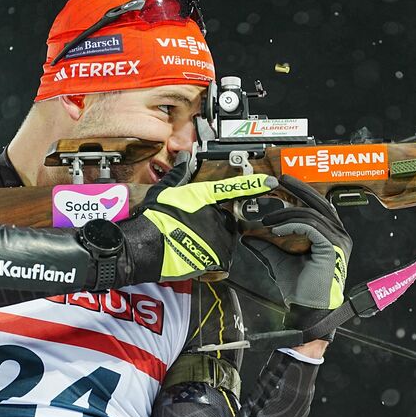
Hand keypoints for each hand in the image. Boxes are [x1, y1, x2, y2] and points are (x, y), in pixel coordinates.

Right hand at [124, 165, 277, 281]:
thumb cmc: (154, 219)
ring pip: (225, 239)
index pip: (234, 189)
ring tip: (192, 242)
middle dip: (216, 224)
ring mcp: (218, 238)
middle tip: (196, 228)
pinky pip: (222, 258)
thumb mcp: (164, 191)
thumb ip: (178, 174)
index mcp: (205, 197)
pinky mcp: (217, 258)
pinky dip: (213, 259)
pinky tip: (196, 255)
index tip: (270, 183)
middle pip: (227, 219)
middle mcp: (215, 216)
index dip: (253, 185)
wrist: (146, 246)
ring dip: (215, 242)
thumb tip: (183, 157)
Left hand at [242, 175, 351, 340]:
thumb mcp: (280, 261)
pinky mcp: (331, 247)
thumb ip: (269, 246)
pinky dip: (291, 225)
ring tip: (268, 221)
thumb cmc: (300, 289)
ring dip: (286, 214)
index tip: (283, 183)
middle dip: (298, 189)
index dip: (301, 193)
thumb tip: (250, 235)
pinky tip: (276, 230)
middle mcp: (339, 235)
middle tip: (280, 179)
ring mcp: (338, 240)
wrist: (308, 310)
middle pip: (319, 202)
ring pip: (310, 214)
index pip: (318, 206)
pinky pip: (309, 226)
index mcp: (331, 235)